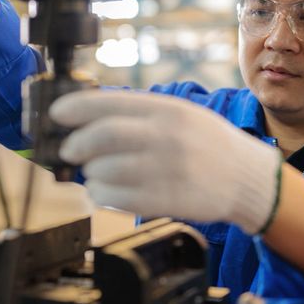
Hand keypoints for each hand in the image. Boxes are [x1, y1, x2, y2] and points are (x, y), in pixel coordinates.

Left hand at [50, 90, 282, 233]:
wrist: (247, 178)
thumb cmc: (207, 143)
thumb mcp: (180, 114)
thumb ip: (140, 113)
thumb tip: (88, 116)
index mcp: (167, 109)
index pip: (109, 103)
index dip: (74, 108)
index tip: (55, 114)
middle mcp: (166, 136)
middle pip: (101, 136)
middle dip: (75, 144)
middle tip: (69, 150)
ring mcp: (167, 169)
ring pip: (104, 170)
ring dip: (89, 173)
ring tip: (94, 173)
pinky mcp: (167, 200)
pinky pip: (116, 198)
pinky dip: (101, 195)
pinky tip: (105, 191)